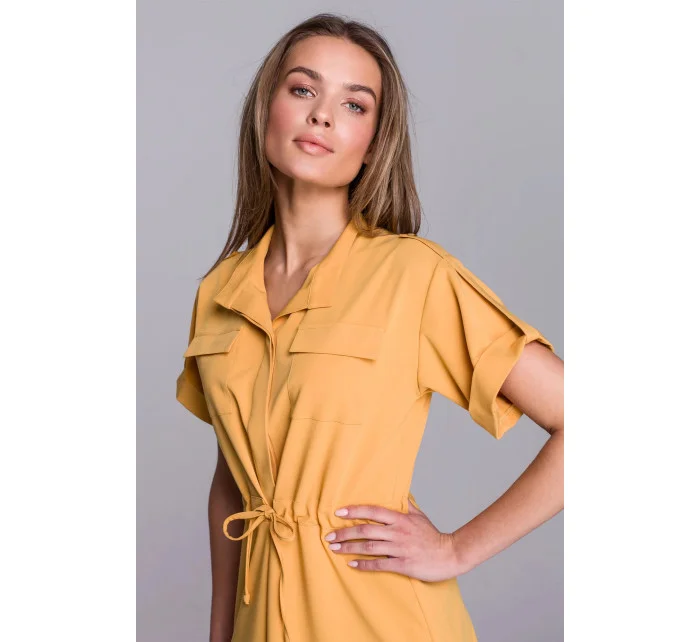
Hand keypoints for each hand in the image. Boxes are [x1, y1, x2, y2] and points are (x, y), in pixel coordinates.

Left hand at [324, 502, 459, 581]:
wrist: (450, 554)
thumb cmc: (433, 536)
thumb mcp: (419, 516)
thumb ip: (405, 506)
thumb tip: (396, 494)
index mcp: (400, 518)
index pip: (373, 511)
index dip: (355, 510)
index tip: (338, 511)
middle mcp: (398, 532)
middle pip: (366, 530)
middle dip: (345, 532)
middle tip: (328, 535)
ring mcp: (400, 548)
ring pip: (369, 547)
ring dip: (349, 547)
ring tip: (334, 548)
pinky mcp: (403, 564)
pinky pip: (379, 564)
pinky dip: (364, 564)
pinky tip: (352, 564)